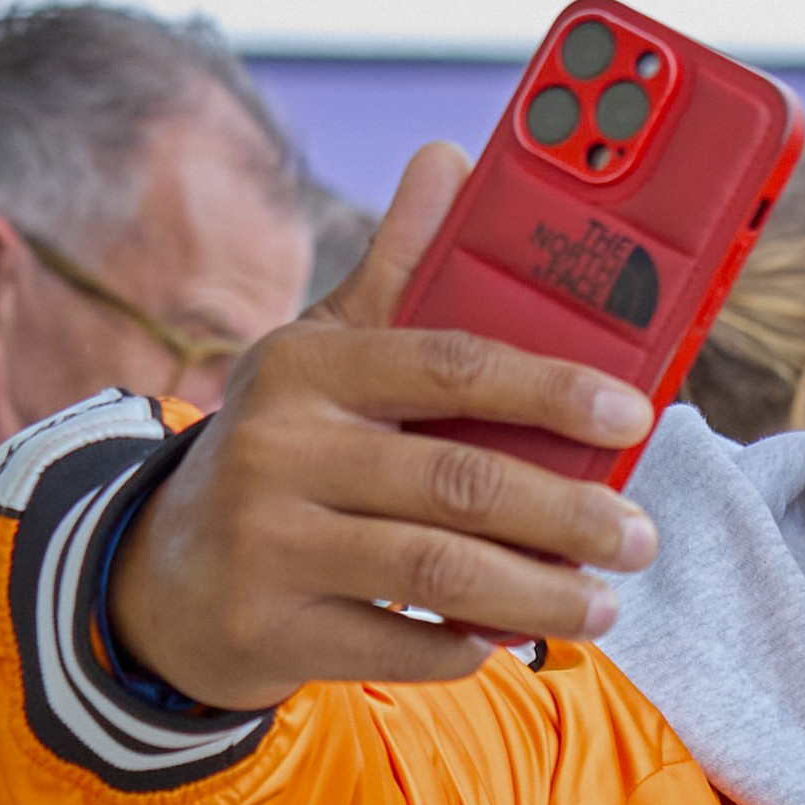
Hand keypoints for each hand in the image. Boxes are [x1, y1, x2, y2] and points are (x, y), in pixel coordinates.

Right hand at [101, 141, 662, 710]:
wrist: (167, 573)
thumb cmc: (284, 453)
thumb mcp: (323, 356)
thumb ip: (399, 272)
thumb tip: (450, 158)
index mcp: (305, 369)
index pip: (447, 363)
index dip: (550, 388)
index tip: (632, 413)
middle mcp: (278, 449)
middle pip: (458, 482)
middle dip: (567, 514)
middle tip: (637, 537)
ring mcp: (270, 543)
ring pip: (439, 572)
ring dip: (540, 593)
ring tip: (603, 602)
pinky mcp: (273, 629)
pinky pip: (401, 645)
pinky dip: (465, 646)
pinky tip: (503, 637)